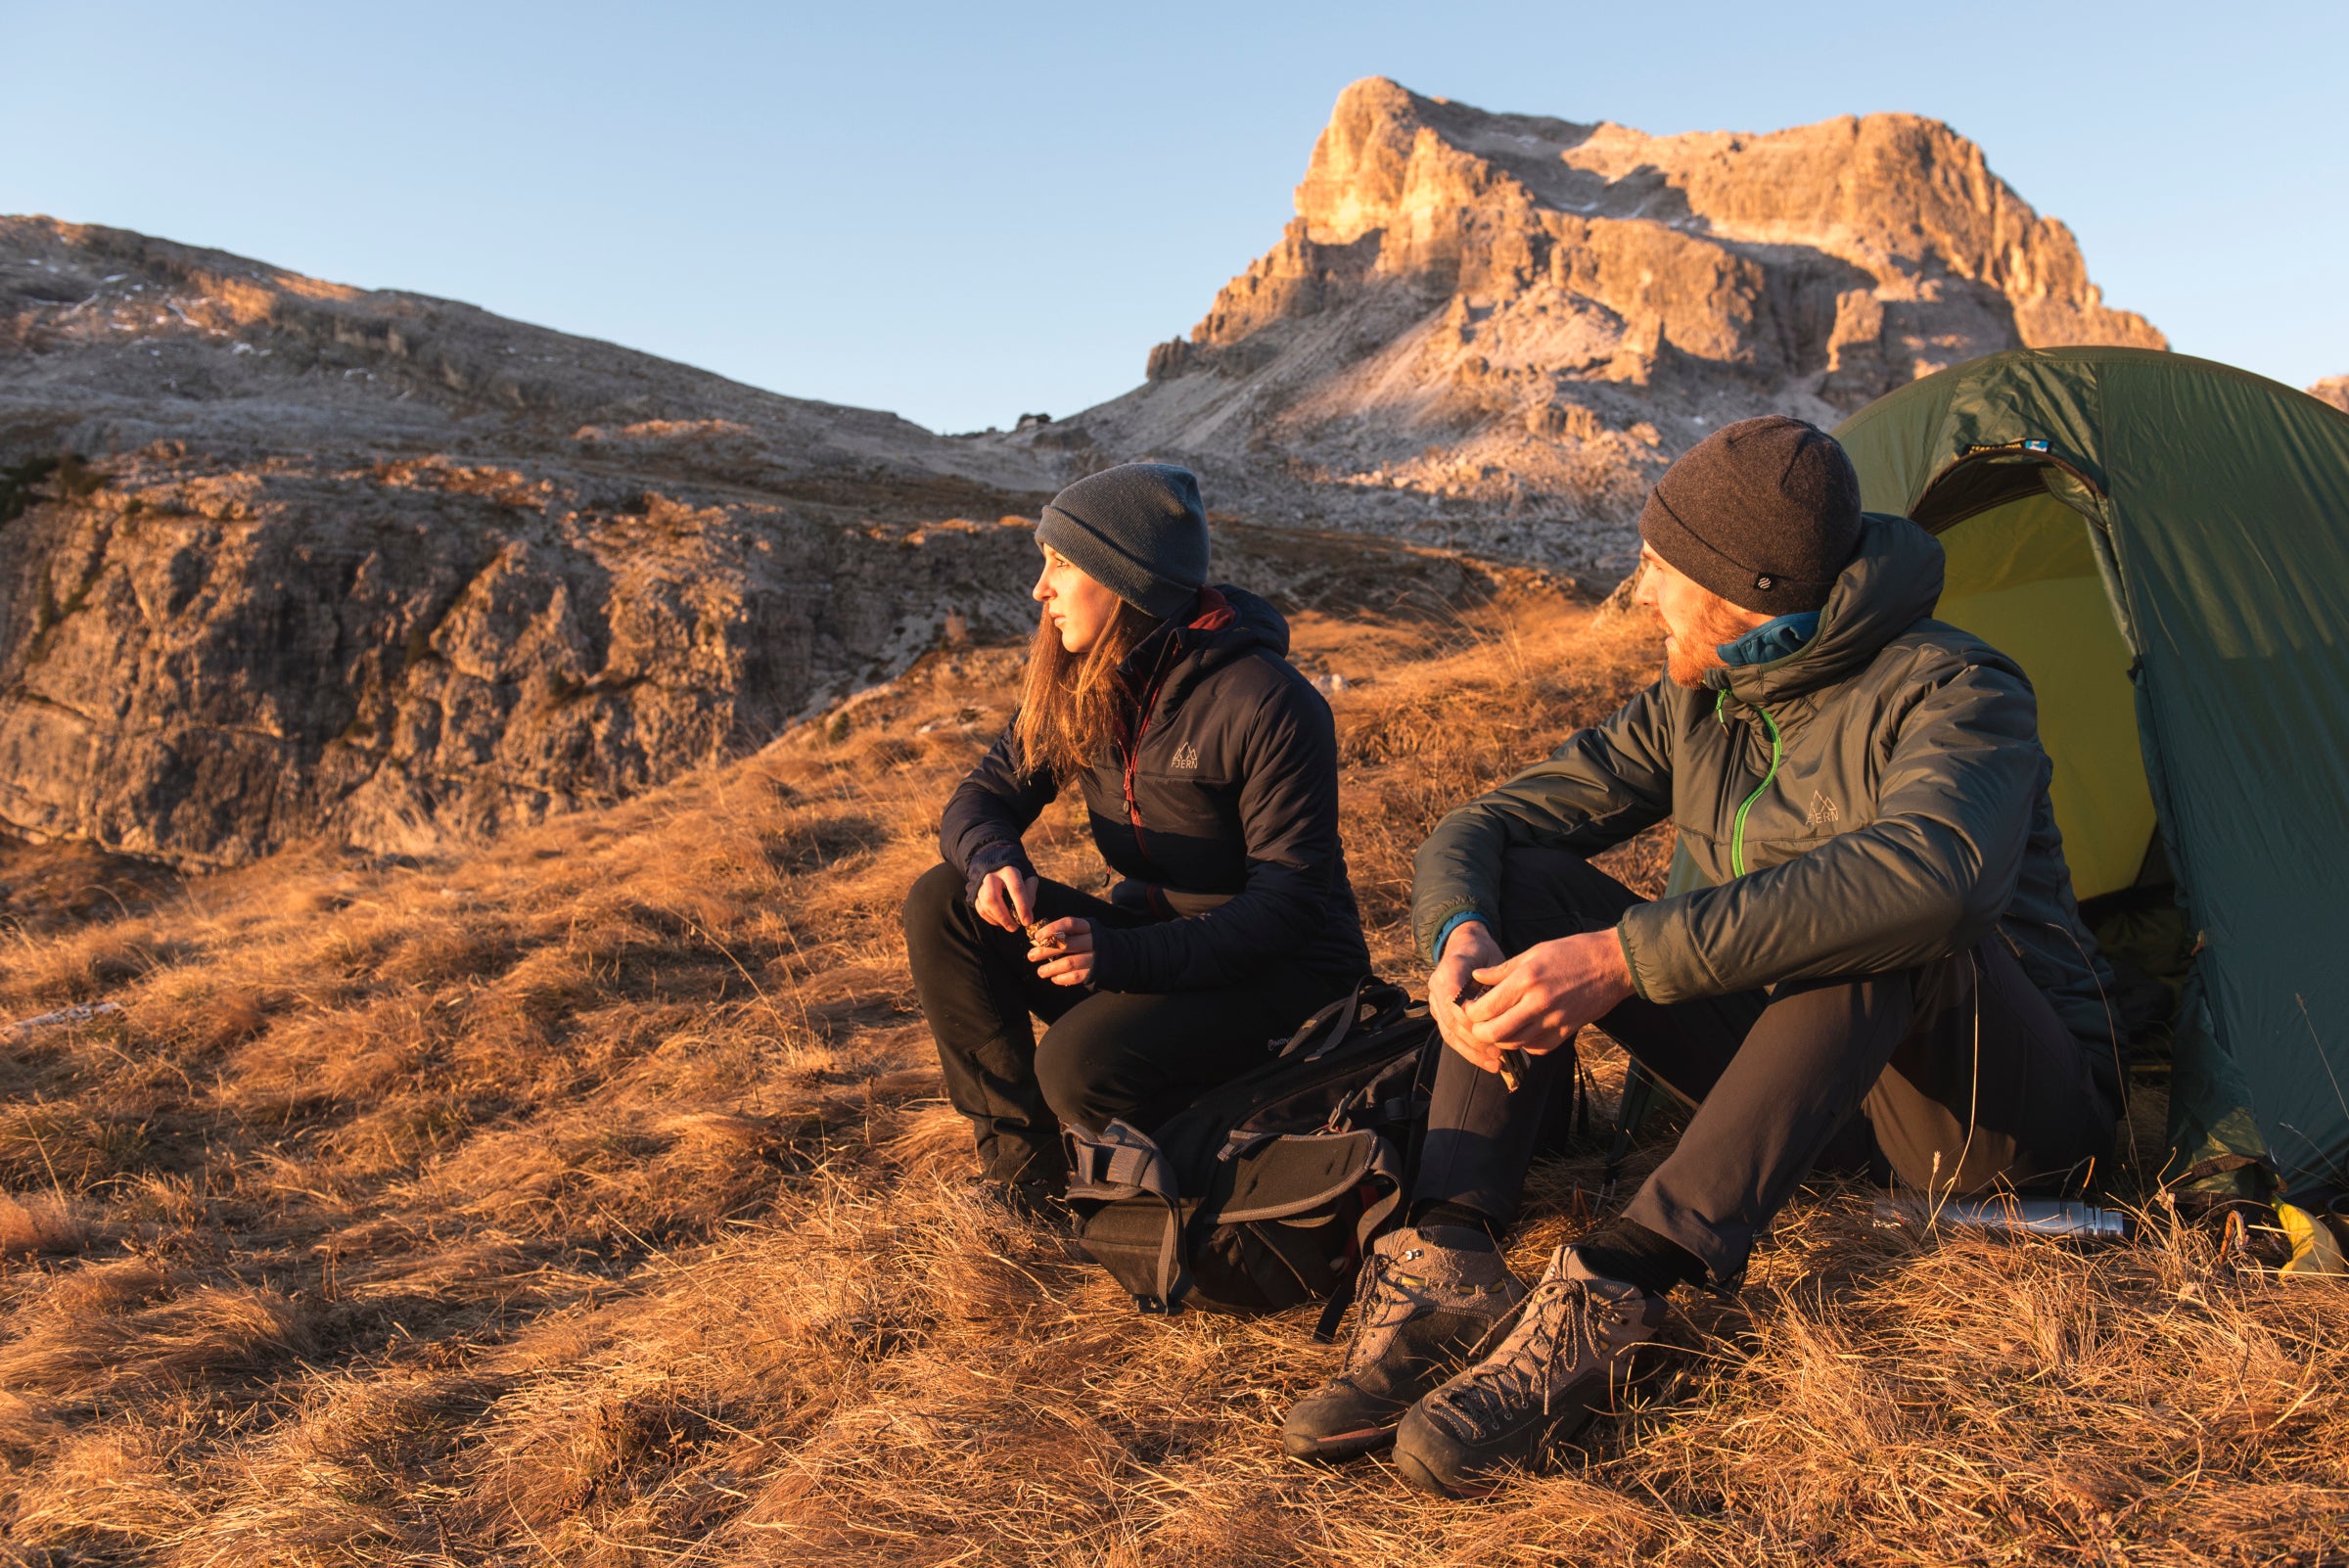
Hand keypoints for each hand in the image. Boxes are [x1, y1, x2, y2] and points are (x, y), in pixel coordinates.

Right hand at [973, 865, 1038, 932]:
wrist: (994, 860)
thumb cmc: (1014, 871)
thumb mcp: (1027, 875)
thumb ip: (1030, 890)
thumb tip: (1027, 910)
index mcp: (1008, 870)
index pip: (1015, 889)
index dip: (1022, 907)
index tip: (1027, 921)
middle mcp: (991, 876)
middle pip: (993, 898)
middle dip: (1005, 917)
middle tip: (1015, 927)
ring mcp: (980, 884)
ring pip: (984, 905)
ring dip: (998, 919)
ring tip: (1010, 925)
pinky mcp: (975, 892)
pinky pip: (980, 908)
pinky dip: (990, 919)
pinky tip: (1000, 922)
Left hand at [1029, 917, 1094, 986]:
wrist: (1117, 956)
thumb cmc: (1090, 942)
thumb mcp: (1082, 932)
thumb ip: (1065, 934)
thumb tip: (1039, 940)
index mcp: (1087, 927)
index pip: (1070, 924)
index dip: (1053, 929)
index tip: (1038, 937)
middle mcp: (1092, 941)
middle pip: (1067, 944)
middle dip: (1046, 950)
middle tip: (1031, 955)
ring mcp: (1094, 958)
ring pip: (1070, 962)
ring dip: (1052, 968)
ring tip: (1040, 971)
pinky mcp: (1094, 972)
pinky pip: (1075, 976)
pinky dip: (1062, 978)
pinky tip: (1054, 978)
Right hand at [1429, 920, 1508, 1072]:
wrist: (1464, 946)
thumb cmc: (1482, 953)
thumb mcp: (1493, 957)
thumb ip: (1497, 980)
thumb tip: (1506, 1006)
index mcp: (1449, 969)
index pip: (1453, 999)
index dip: (1470, 1017)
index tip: (1493, 1029)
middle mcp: (1437, 987)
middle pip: (1451, 1020)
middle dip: (1475, 1040)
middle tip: (1500, 1052)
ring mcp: (1436, 1002)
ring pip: (1449, 1033)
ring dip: (1473, 1051)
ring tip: (1496, 1063)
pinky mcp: (1440, 1015)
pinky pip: (1451, 1036)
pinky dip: (1469, 1051)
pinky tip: (1487, 1062)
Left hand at [1462, 931, 1633, 1057]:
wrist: (1614, 964)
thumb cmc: (1574, 951)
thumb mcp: (1534, 951)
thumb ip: (1502, 969)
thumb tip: (1476, 977)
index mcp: (1527, 979)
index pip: (1486, 1008)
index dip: (1471, 1013)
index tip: (1469, 1008)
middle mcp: (1539, 1003)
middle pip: (1495, 1033)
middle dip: (1480, 1033)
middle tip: (1478, 1025)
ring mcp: (1555, 1021)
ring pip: (1515, 1044)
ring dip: (1501, 1040)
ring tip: (1496, 1028)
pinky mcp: (1568, 1032)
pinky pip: (1537, 1047)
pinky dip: (1524, 1043)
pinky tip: (1521, 1031)